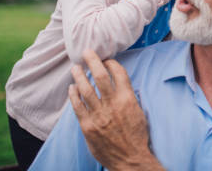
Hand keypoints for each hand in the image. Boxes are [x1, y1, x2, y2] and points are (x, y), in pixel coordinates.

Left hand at [69, 50, 163, 170]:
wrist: (130, 159)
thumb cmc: (137, 136)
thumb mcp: (140, 112)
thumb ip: (131, 97)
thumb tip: (124, 85)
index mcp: (128, 99)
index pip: (119, 73)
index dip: (112, 63)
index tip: (107, 59)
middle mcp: (113, 104)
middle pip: (100, 76)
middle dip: (93, 61)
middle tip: (87, 52)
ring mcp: (99, 115)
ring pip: (86, 89)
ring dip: (79, 76)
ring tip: (75, 68)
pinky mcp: (88, 126)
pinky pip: (77, 106)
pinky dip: (74, 95)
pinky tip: (72, 88)